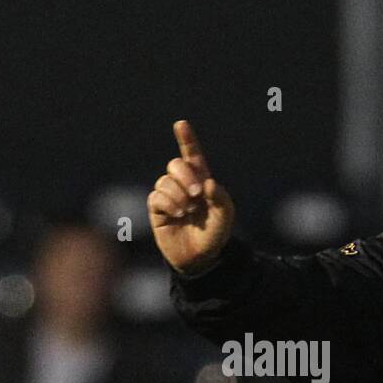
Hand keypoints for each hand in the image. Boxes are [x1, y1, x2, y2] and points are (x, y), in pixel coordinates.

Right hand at [147, 119, 234, 274]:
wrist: (200, 258)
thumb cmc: (214, 235)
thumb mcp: (225, 216)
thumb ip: (220, 197)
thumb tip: (206, 182)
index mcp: (201, 180)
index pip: (192, 156)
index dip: (186, 140)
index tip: (181, 124)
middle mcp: (182, 185)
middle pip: (175, 165)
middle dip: (185, 175)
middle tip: (197, 193)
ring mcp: (168, 196)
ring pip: (165, 181)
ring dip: (179, 195)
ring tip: (188, 211)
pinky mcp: (157, 209)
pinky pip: (156, 196)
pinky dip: (169, 203)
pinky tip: (178, 214)